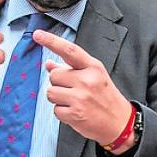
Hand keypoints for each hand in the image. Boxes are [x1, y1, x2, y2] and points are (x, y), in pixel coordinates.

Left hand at [31, 30, 133, 147]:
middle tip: (72, 90)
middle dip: (58, 83)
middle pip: (54, 75)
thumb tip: (49, 64)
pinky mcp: (75, 114)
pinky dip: (62, 112)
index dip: (51, 41)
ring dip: (58, 98)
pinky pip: (55, 109)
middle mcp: (87, 80)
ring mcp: (80, 98)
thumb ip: (71, 68)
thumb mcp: (94, 76)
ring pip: (51, 92)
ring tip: (73, 101)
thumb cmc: (106, 97)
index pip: (69, 50)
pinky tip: (75, 112)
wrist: (119, 122)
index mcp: (92, 67)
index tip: (38, 34)